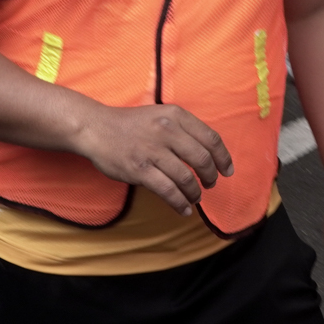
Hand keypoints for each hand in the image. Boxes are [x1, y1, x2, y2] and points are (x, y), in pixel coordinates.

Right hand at [74, 102, 233, 215]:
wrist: (96, 128)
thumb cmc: (130, 125)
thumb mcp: (161, 115)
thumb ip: (183, 130)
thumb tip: (209, 154)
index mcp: (176, 115)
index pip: (211, 138)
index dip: (224, 158)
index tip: (227, 170)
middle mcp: (167, 130)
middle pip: (203, 159)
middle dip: (211, 177)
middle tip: (210, 185)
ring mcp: (153, 151)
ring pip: (187, 178)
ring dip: (195, 193)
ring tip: (194, 198)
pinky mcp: (140, 169)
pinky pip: (168, 191)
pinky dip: (179, 203)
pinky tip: (182, 208)